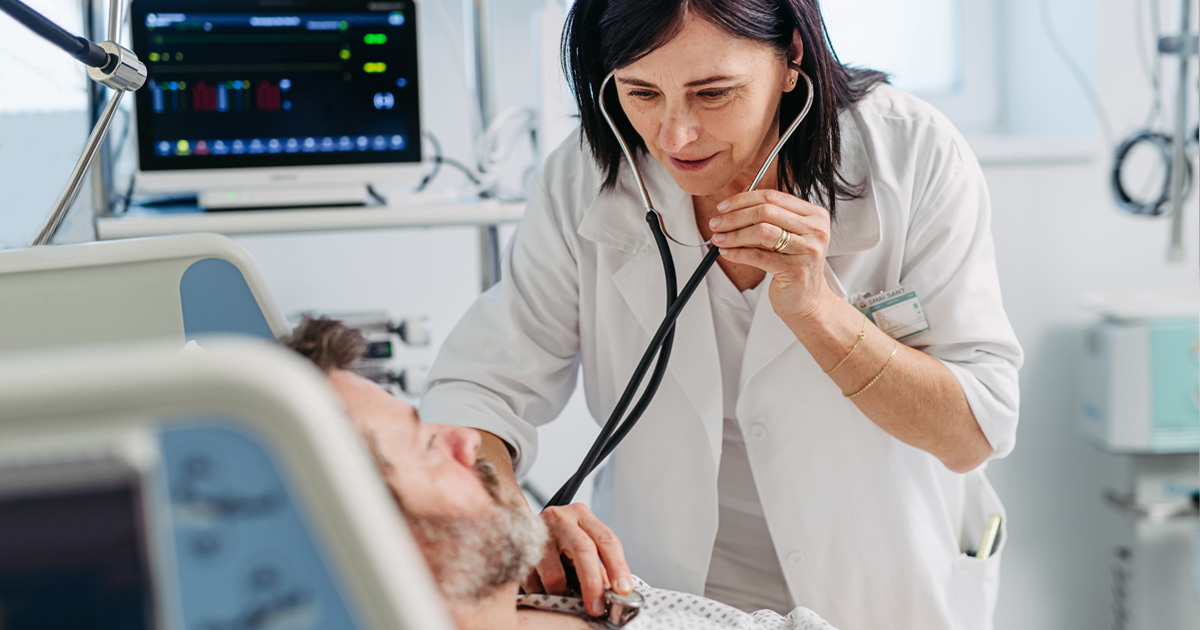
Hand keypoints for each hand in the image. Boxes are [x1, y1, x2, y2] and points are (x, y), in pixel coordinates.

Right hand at [523, 503, 632, 616]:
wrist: (513, 519)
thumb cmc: (556, 537)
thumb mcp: (580, 542)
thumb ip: (598, 564)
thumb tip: (613, 593)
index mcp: (581, 515)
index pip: (606, 539)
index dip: (617, 566)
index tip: (622, 590)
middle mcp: (560, 518)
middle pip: (582, 549)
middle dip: (592, 583)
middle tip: (597, 607)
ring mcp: (537, 531)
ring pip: (554, 572)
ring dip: (561, 592)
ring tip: (563, 597)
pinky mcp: (518, 547)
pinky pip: (532, 581)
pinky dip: (540, 592)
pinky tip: (542, 589)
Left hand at [709, 189, 835, 320]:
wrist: (806, 299)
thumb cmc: (793, 266)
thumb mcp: (784, 236)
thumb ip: (766, 218)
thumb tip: (732, 205)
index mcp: (814, 215)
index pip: (773, 197)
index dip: (743, 200)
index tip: (722, 207)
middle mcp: (815, 230)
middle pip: (765, 212)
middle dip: (734, 217)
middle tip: (716, 223)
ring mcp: (808, 250)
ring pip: (761, 232)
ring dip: (734, 235)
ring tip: (718, 239)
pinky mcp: (796, 270)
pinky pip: (758, 256)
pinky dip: (737, 253)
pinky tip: (726, 253)